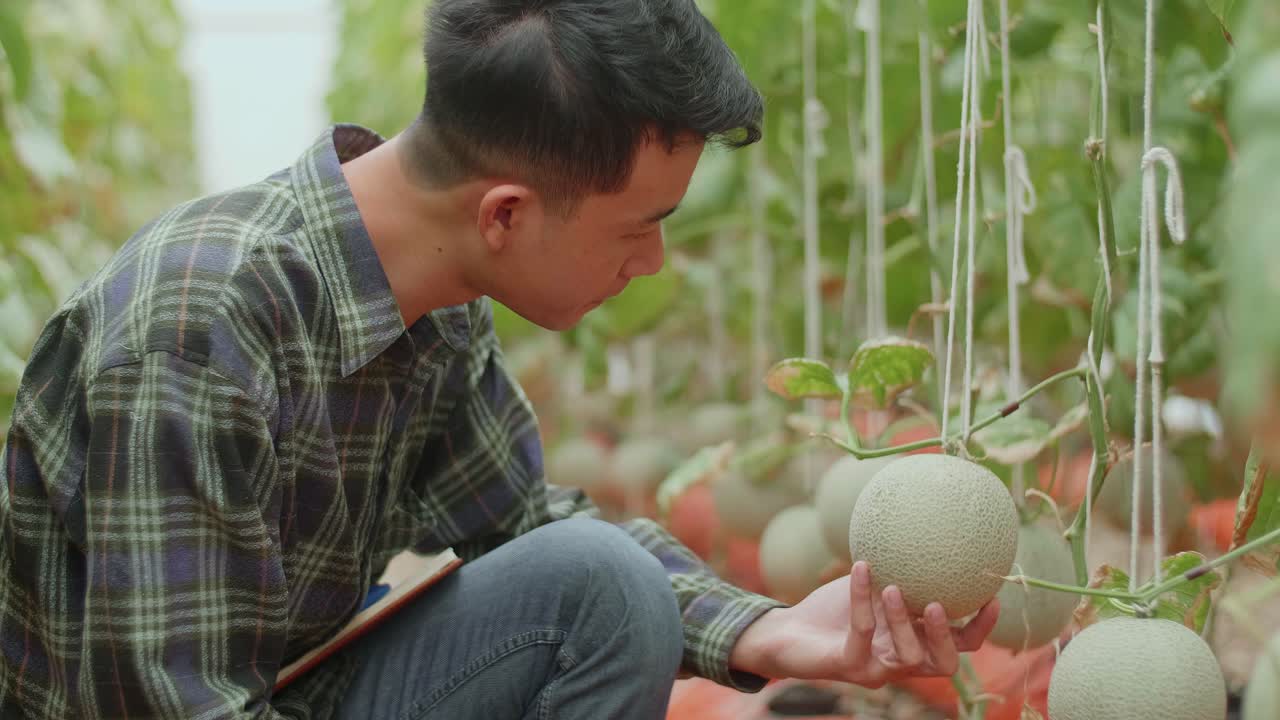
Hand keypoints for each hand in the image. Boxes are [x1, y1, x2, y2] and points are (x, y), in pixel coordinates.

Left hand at [728, 561, 999, 687]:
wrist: (787, 631)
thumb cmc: (833, 608)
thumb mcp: (873, 584)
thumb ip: (900, 569)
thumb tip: (925, 523)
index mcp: (914, 642)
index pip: (959, 646)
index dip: (979, 629)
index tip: (992, 597)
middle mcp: (900, 660)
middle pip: (943, 663)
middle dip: (946, 636)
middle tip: (939, 603)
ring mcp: (875, 669)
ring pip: (906, 655)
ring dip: (902, 620)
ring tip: (894, 587)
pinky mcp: (848, 666)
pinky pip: (862, 632)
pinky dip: (862, 597)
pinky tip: (860, 568)